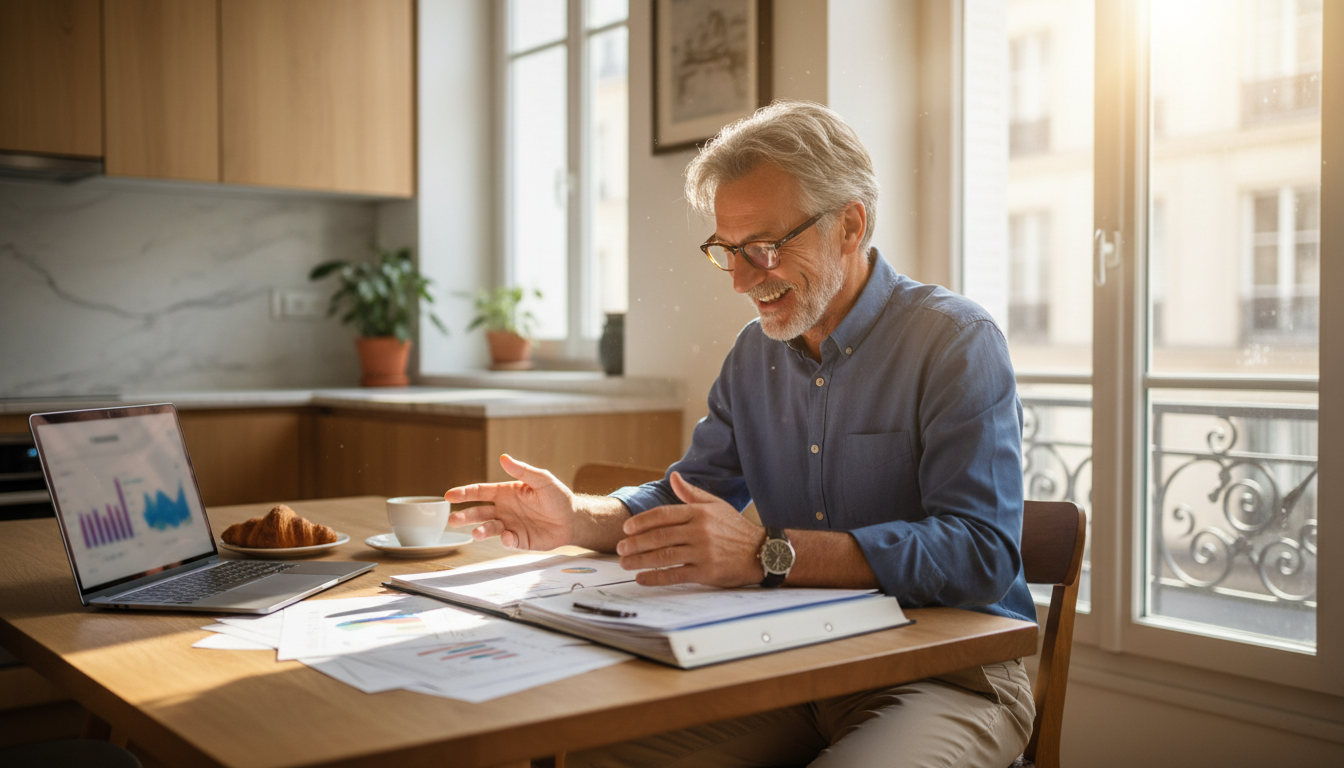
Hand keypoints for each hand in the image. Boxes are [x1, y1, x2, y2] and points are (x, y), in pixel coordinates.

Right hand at [444, 454, 575, 550]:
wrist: (572, 519)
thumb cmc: (558, 497)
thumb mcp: (542, 480)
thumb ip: (523, 471)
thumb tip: (504, 457)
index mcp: (505, 492)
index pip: (480, 492)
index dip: (464, 493)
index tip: (449, 496)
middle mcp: (504, 509)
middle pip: (478, 512)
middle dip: (464, 516)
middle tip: (452, 519)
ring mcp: (510, 525)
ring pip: (488, 528)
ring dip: (480, 531)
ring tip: (476, 533)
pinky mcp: (519, 540)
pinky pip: (507, 541)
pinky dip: (505, 540)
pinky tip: (507, 536)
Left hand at [616, 471, 765, 586]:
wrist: (762, 552)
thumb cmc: (735, 528)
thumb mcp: (715, 505)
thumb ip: (691, 493)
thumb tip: (673, 477)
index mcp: (699, 513)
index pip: (663, 515)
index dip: (641, 522)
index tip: (627, 529)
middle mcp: (699, 531)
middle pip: (659, 536)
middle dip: (635, 543)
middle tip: (620, 548)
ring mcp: (703, 552)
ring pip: (664, 556)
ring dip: (640, 560)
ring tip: (626, 563)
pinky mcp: (706, 572)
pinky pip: (675, 574)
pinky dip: (656, 577)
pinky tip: (643, 578)